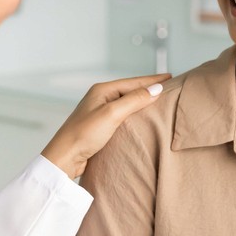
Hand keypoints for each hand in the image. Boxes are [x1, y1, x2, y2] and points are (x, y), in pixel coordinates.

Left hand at [42, 73, 170, 178]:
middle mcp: (100, 98)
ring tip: (159, 101)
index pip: (133, 82)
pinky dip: (134, 114)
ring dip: (142, 102)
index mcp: (101, 90)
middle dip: (149, 88)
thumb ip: (134, 100)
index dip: (153, 80)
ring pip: (126, 103)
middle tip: (168, 87)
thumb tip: (156, 89)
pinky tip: (142, 118)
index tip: (171, 77)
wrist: (64, 158)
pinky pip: (122, 115)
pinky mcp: (100, 126)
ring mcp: (99, 112)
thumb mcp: (112, 114)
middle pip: (130, 90)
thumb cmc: (83, 134)